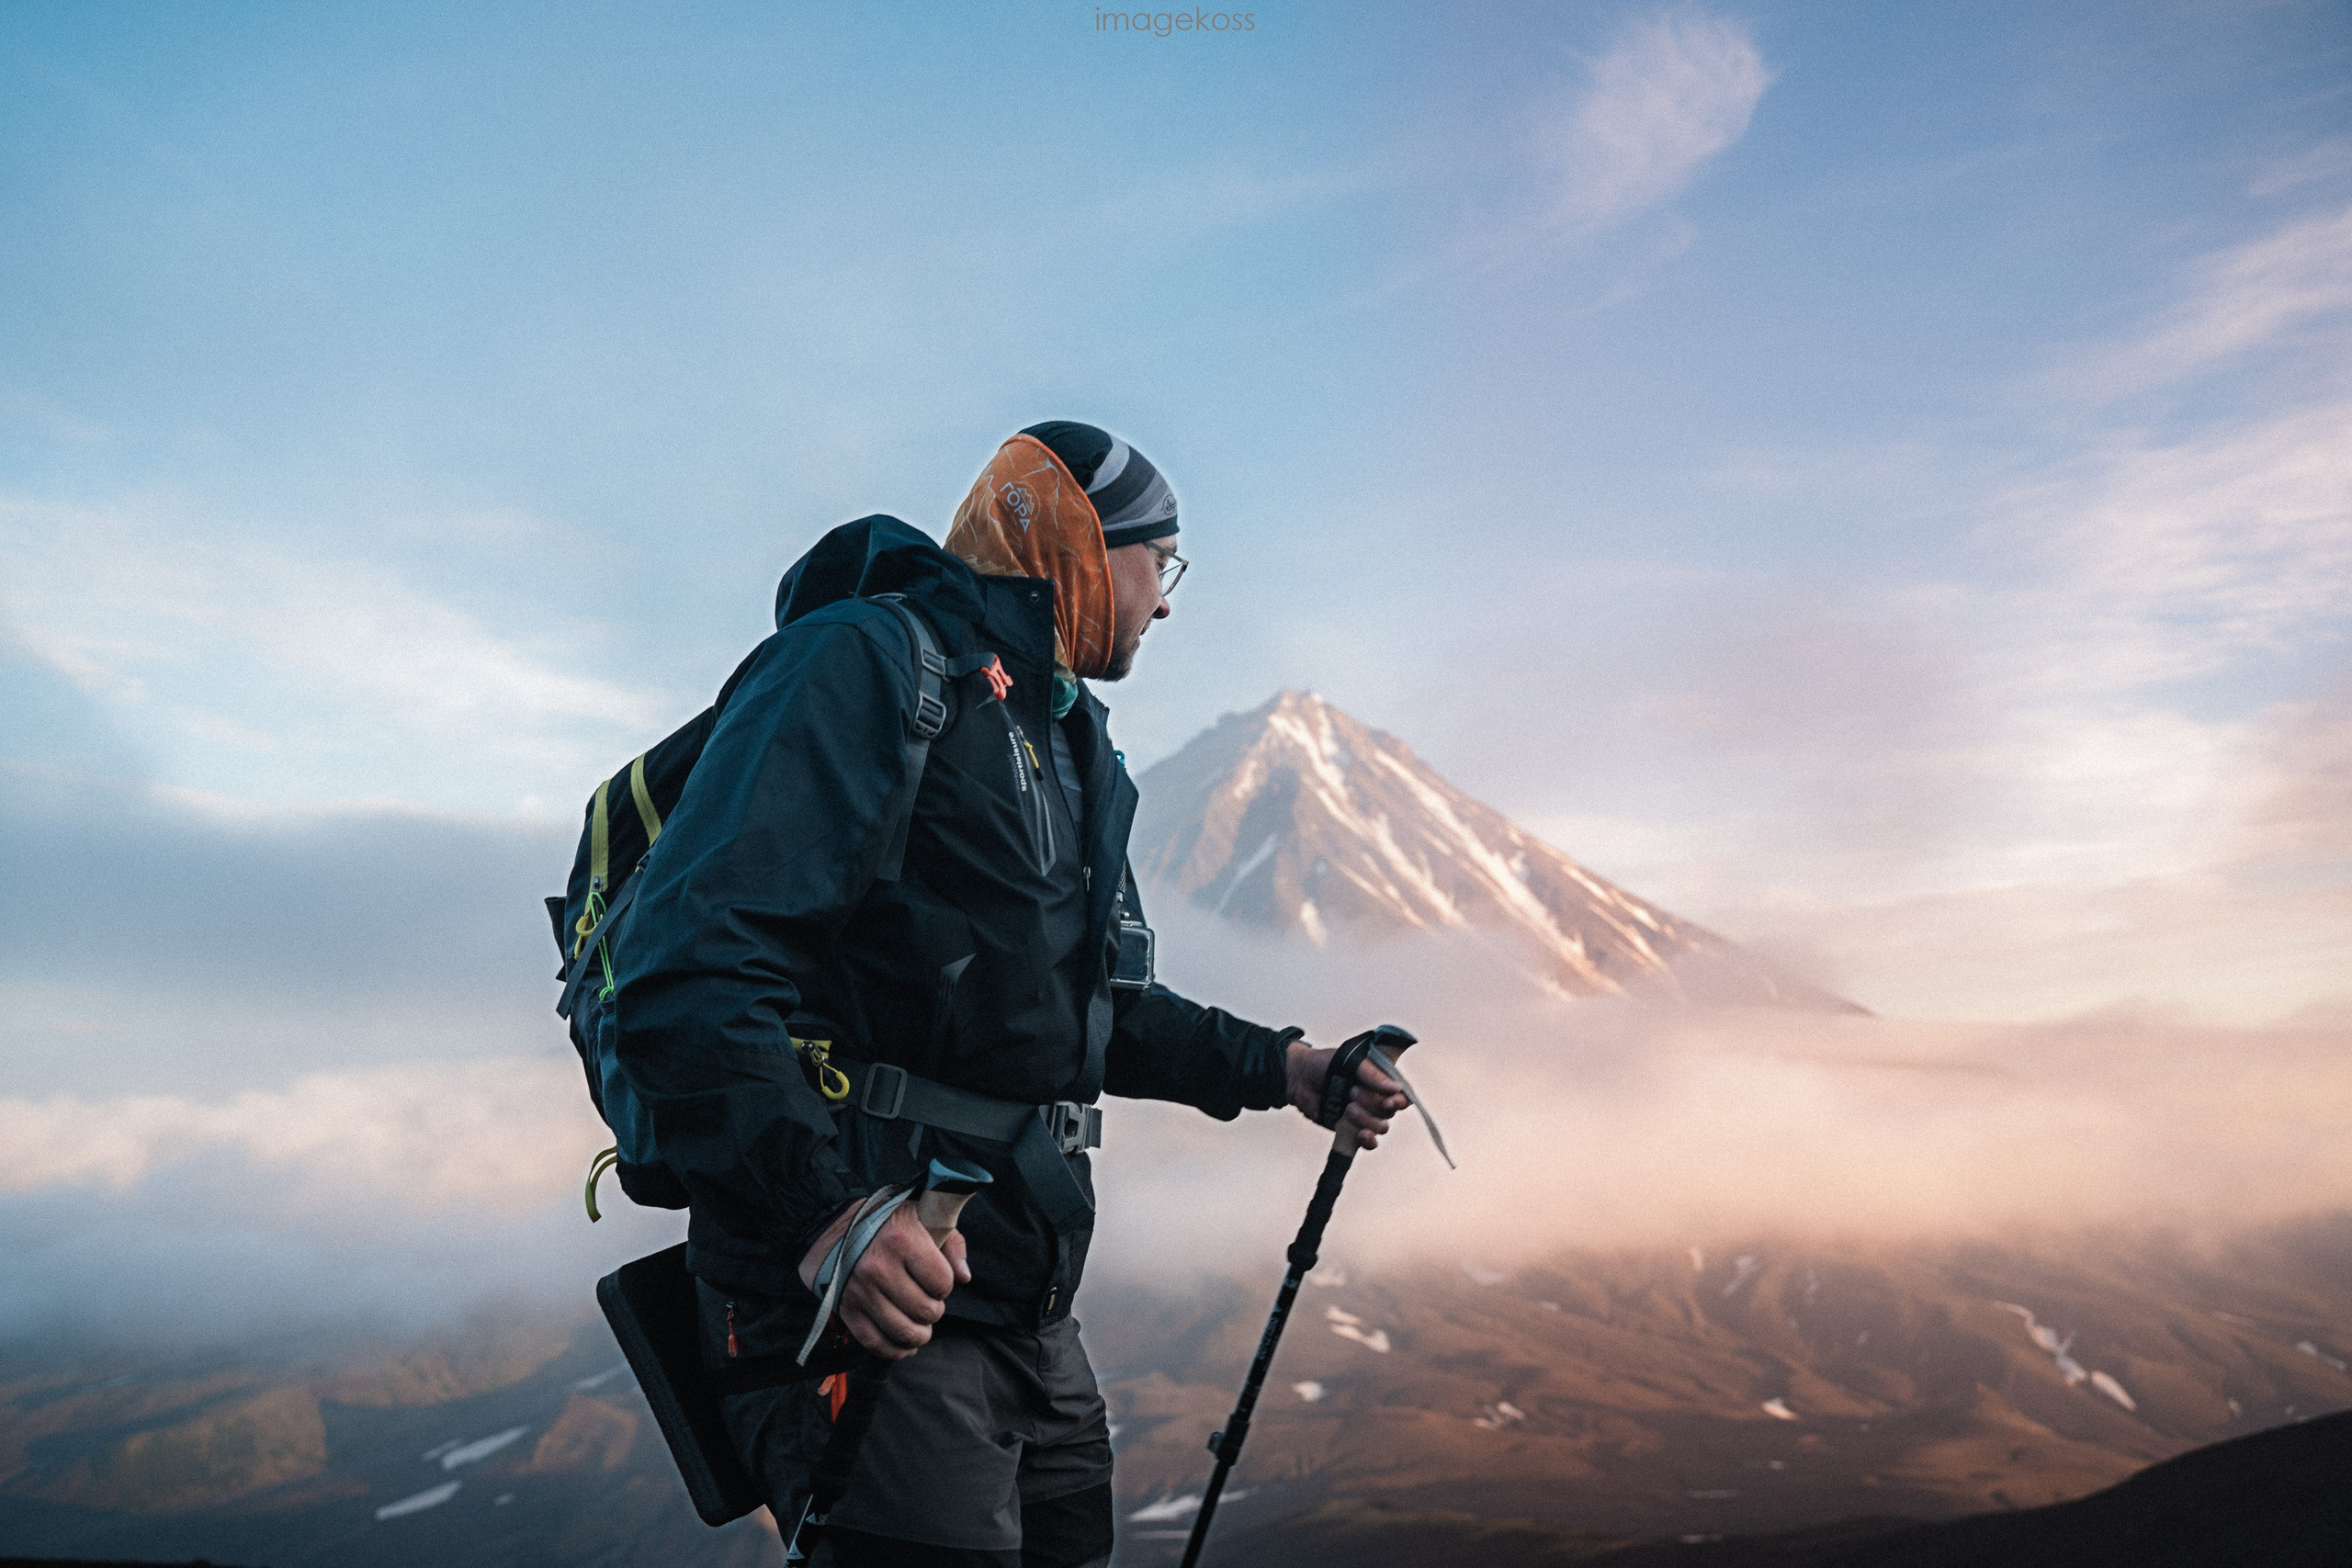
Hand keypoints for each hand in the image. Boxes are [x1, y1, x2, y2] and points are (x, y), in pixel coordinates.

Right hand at [798, 1197, 971, 1359]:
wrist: (833, 1228)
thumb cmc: (886, 1223)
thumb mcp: (922, 1217)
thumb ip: (951, 1244)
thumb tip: (964, 1278)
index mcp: (902, 1239)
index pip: (942, 1282)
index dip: (944, 1285)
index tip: (935, 1279)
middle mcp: (879, 1266)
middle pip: (925, 1311)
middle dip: (933, 1310)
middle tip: (927, 1301)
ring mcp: (860, 1290)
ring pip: (904, 1332)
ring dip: (919, 1334)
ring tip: (920, 1324)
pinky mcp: (846, 1309)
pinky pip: (875, 1343)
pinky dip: (895, 1350)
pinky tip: (905, 1344)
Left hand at [1285, 1039, 1410, 1150]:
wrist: (1298, 1078)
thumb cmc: (1324, 1064)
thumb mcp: (1349, 1061)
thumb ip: (1372, 1074)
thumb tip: (1395, 1088)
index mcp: (1378, 1081)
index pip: (1401, 1095)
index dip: (1399, 1100)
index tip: (1388, 1100)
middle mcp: (1375, 1099)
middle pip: (1389, 1112)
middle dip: (1372, 1104)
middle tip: (1352, 1092)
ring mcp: (1363, 1115)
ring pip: (1380, 1127)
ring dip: (1367, 1120)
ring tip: (1347, 1108)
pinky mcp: (1350, 1129)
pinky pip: (1368, 1142)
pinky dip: (1368, 1141)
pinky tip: (1360, 1134)